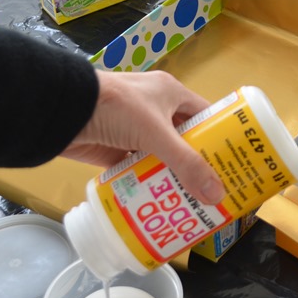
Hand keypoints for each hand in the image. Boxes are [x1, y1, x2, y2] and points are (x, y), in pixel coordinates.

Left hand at [62, 70, 226, 204]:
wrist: (63, 110)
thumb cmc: (116, 108)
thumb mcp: (156, 133)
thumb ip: (186, 164)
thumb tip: (217, 196)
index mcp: (170, 94)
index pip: (204, 116)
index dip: (220, 137)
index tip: (235, 163)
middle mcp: (155, 111)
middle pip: (184, 140)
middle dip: (198, 164)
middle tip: (217, 190)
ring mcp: (134, 132)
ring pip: (161, 158)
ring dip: (173, 177)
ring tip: (194, 203)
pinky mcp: (115, 150)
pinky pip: (138, 170)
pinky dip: (148, 184)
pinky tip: (163, 203)